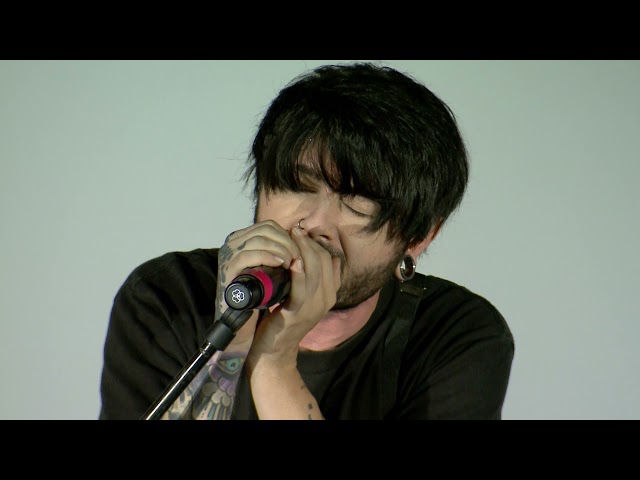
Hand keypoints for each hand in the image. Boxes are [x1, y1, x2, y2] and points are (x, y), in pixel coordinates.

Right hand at [216, 220, 301, 346]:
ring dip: (280, 249)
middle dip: (287, 242)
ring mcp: (228, 254)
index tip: (301, 250)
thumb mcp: (271, 267)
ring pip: (258, 240)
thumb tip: (308, 241)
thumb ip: (281, 252)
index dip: (288, 236)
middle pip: (265, 230)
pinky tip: (281, 264)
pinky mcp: (227, 268)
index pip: (269, 226)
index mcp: (242, 238)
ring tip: (293, 261)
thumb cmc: (258, 292)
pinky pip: (248, 255)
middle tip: (299, 256)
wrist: (239, 317)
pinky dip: (267, 257)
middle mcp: (232, 242)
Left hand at [247, 224, 341, 366]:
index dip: (316, 243)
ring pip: (314, 270)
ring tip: (291, 236)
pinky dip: (298, 273)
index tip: (300, 233)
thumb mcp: (303, 295)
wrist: (273, 350)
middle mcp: (326, 299)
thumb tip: (317, 254)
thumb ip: (311, 277)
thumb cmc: (284, 318)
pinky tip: (293, 261)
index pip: (329, 259)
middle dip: (309, 243)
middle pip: (323, 261)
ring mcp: (314, 307)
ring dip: (302, 250)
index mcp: (330, 293)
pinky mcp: (298, 313)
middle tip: (294, 230)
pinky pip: (301, 288)